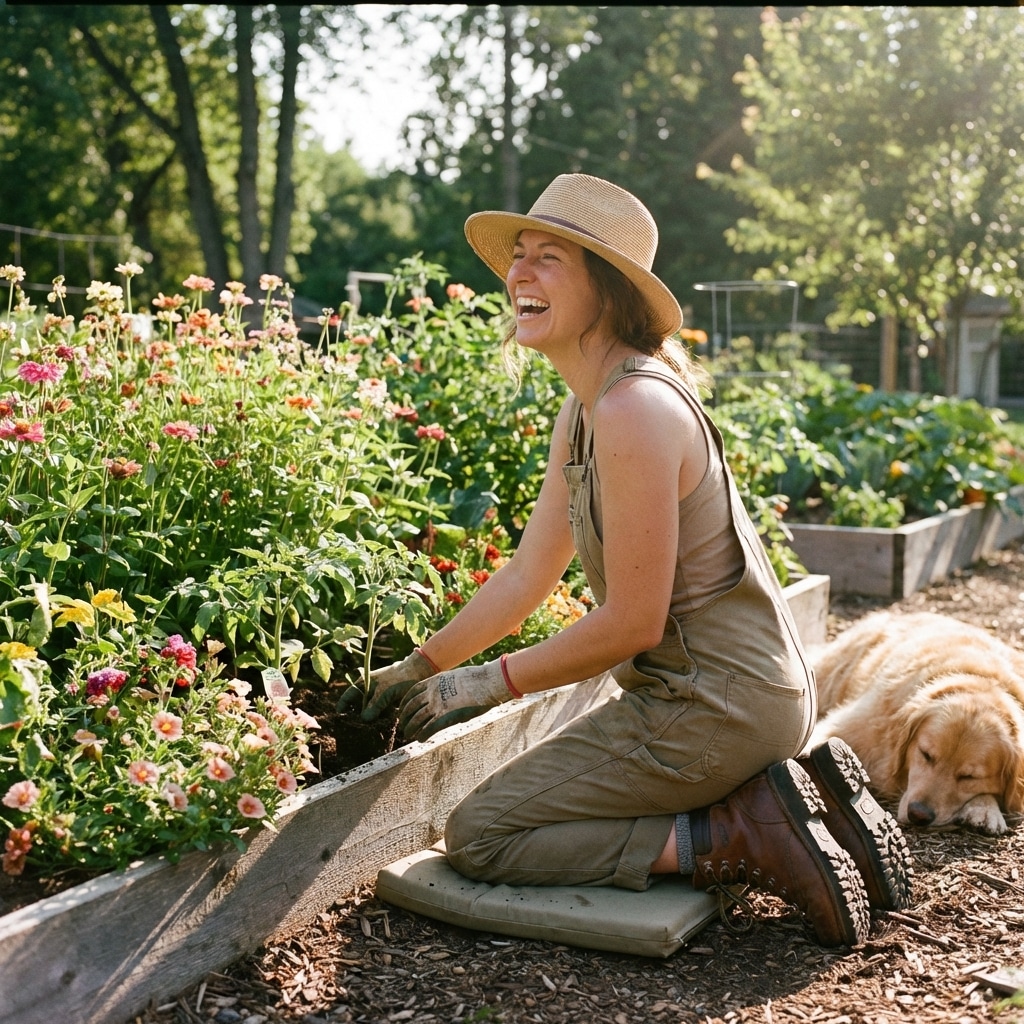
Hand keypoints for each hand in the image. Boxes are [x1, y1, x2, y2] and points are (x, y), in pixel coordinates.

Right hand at [337, 649, 437, 721]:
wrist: (418, 673)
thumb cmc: (399, 678)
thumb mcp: (385, 691)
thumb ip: (374, 705)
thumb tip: (364, 719)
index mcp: (364, 684)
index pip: (347, 697)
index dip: (342, 708)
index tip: (340, 721)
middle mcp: (369, 691)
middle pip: (357, 707)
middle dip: (356, 718)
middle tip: (354, 731)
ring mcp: (378, 698)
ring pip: (369, 712)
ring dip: (368, 721)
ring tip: (366, 733)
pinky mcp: (388, 704)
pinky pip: (380, 714)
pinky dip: (379, 720)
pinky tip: (379, 729)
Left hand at [399, 658, 516, 740]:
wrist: (486, 683)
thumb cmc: (477, 680)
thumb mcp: (457, 677)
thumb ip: (448, 686)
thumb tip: (449, 692)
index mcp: (434, 681)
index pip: (413, 691)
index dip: (405, 701)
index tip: (402, 708)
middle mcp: (432, 692)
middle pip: (411, 706)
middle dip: (405, 716)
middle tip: (402, 724)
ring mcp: (437, 705)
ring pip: (417, 719)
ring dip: (411, 728)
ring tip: (407, 735)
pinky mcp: (445, 717)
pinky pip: (428, 728)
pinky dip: (422, 735)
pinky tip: (420, 739)